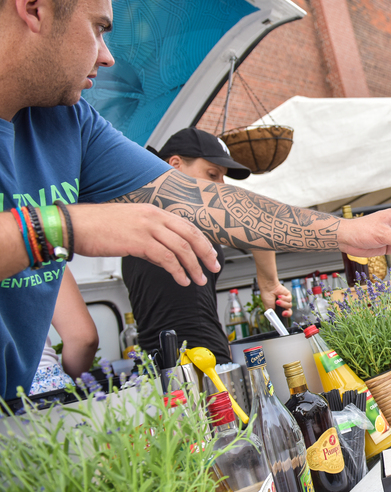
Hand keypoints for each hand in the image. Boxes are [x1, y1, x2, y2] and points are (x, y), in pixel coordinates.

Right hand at [70, 203, 218, 285]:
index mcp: (153, 211)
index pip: (187, 226)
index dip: (202, 241)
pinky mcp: (138, 241)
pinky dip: (178, 271)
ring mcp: (147, 227)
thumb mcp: (131, 227)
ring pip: (181, 247)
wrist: (74, 224)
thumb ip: (151, 239)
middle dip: (206, 253)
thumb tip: (167, 258)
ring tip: (199, 279)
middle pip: (190, 235)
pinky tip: (182, 280)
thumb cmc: (97, 227)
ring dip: (194, 266)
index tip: (211, 254)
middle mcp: (153, 216)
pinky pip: (166, 258)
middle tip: (214, 266)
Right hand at [260, 281, 291, 317]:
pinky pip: (289, 299)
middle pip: (289, 312)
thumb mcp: (268, 308)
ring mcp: (285, 301)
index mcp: (277, 309)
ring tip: (277, 301)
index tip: (283, 318)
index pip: (283, 316)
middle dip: (287, 313)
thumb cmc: (266, 296)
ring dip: (282, 303)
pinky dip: (284, 298)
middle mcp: (282, 306)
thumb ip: (272, 314)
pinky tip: (279, 295)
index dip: (284, 317)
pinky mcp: (288, 295)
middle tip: (283, 313)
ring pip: (289, 306)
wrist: (268, 287)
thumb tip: (275, 320)